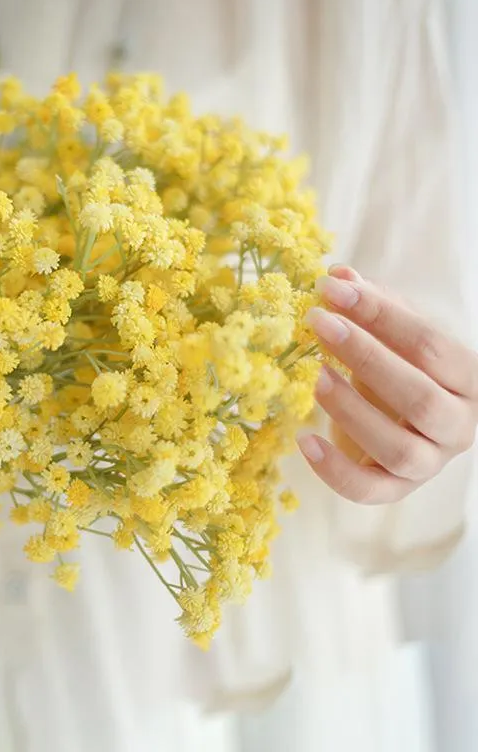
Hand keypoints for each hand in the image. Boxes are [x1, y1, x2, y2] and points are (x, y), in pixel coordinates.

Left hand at [296, 265, 477, 504]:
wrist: (398, 422)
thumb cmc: (396, 369)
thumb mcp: (389, 335)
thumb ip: (370, 305)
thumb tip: (337, 274)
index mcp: (466, 378)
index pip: (431, 345)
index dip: (380, 315)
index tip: (331, 290)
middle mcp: (458, 424)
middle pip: (419, 397)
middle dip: (365, 356)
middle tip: (318, 324)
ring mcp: (429, 463)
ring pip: (398, 447)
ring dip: (352, 411)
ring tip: (314, 377)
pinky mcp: (396, 490)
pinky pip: (368, 490)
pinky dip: (334, 470)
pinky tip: (304, 439)